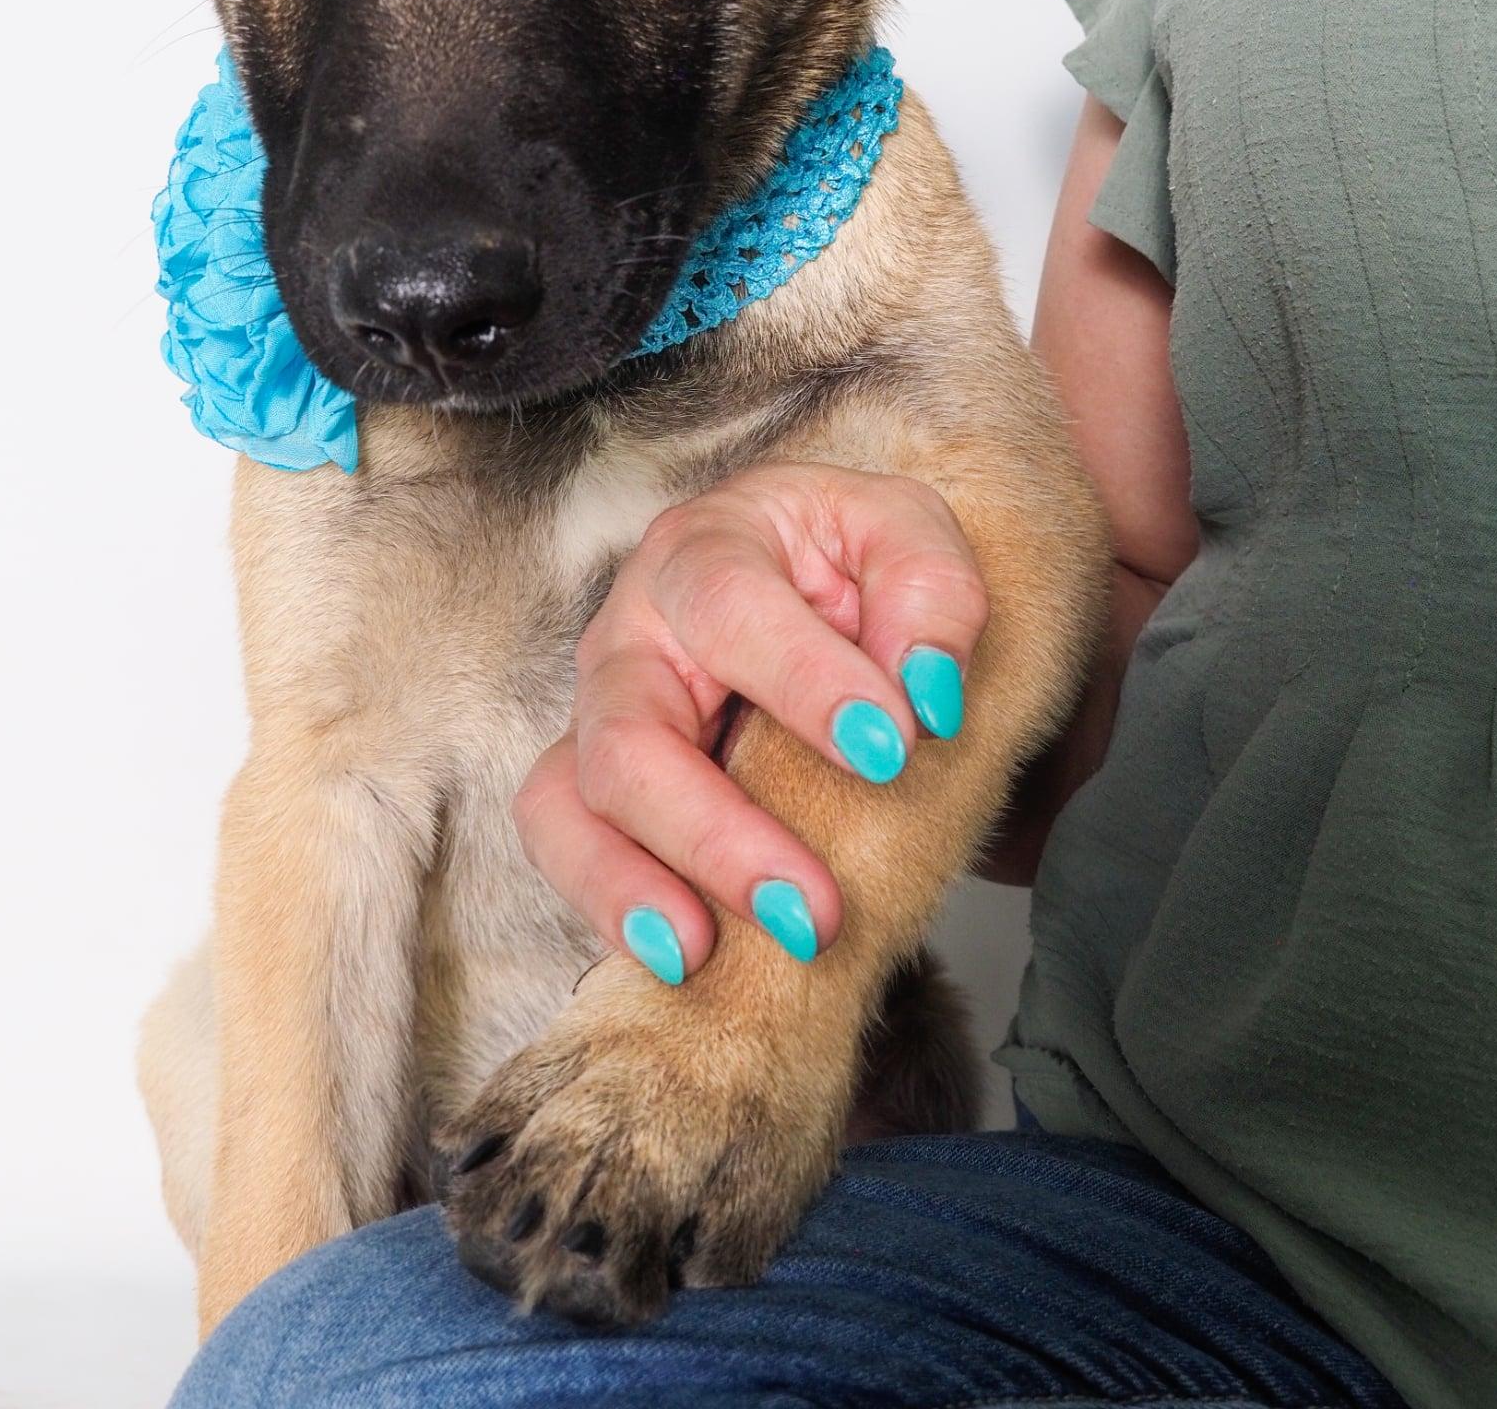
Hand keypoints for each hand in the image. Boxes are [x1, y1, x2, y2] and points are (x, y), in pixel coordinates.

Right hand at [513, 464, 989, 980]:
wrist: (824, 587)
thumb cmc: (855, 563)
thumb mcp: (911, 539)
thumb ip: (931, 593)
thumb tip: (927, 688)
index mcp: (708, 545)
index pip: (730, 606)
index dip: (804, 681)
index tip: (889, 749)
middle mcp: (632, 628)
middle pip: (629, 732)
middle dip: (715, 832)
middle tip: (812, 911)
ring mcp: (600, 710)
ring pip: (568, 802)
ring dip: (632, 887)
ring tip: (701, 954)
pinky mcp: (594, 784)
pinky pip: (564, 846)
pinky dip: (608, 904)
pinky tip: (680, 957)